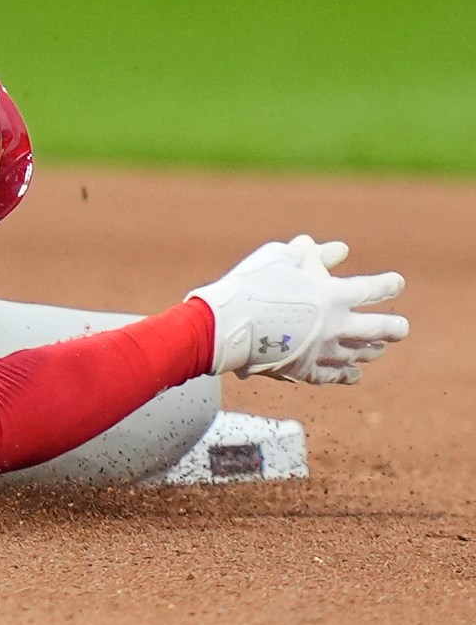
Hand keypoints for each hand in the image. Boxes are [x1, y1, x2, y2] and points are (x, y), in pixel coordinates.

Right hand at [187, 235, 407, 383]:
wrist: (223, 326)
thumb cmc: (249, 285)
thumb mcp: (278, 257)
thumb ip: (311, 252)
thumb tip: (339, 249)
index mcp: (332, 295)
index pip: (372, 290)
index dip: (388, 285)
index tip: (396, 283)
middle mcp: (336, 326)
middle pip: (379, 329)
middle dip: (394, 328)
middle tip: (402, 328)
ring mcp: (322, 352)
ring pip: (359, 354)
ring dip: (371, 351)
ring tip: (377, 350)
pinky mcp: (304, 371)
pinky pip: (333, 376)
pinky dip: (346, 375)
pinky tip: (353, 375)